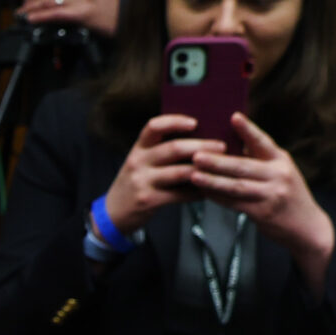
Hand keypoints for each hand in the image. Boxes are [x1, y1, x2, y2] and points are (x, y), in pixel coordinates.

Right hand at [104, 114, 219, 233]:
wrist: (114, 213)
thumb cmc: (134, 184)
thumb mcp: (140, 163)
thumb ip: (160, 151)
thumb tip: (198, 139)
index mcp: (138, 149)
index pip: (154, 127)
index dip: (175, 121)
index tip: (195, 122)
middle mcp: (138, 162)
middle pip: (173, 148)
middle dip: (201, 146)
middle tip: (221, 146)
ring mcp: (142, 182)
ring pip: (179, 172)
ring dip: (203, 169)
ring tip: (220, 167)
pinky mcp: (149, 200)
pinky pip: (179, 195)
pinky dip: (197, 192)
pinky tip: (208, 190)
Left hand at [190, 115, 335, 282]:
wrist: (307, 227)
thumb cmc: (286, 193)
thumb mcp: (280, 170)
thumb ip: (259, 158)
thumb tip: (228, 142)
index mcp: (281, 160)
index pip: (262, 141)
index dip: (248, 130)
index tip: (233, 117)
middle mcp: (279, 175)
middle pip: (243, 166)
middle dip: (217, 161)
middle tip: (196, 155)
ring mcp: (271, 194)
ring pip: (236, 186)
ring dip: (212, 180)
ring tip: (193, 174)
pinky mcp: (263, 213)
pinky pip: (235, 203)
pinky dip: (217, 197)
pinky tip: (203, 191)